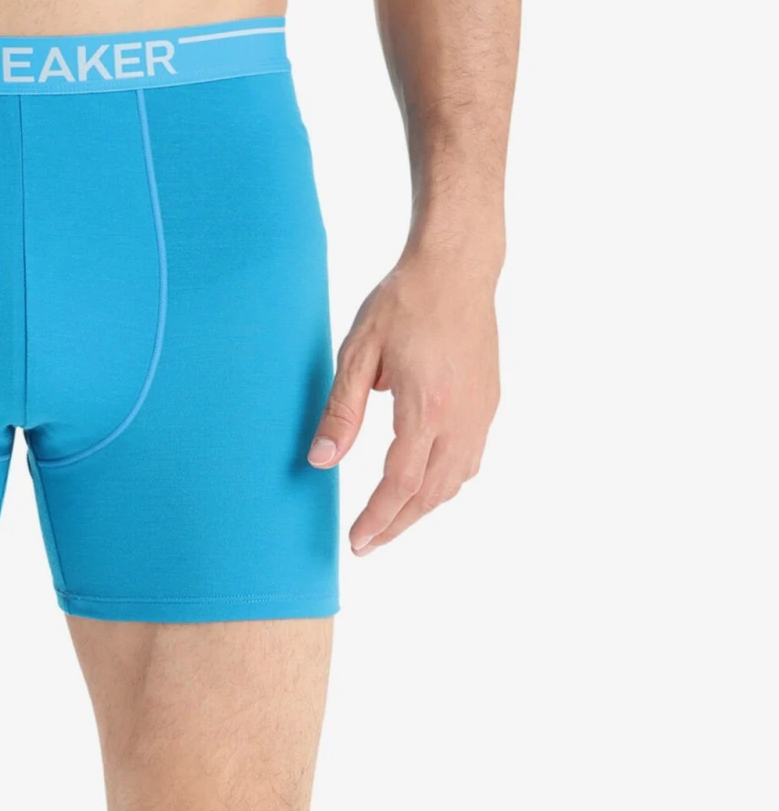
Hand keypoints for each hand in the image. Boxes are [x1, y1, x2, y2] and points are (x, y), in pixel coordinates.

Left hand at [307, 255, 499, 554]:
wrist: (458, 266)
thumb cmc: (404, 301)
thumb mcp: (358, 353)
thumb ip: (341, 412)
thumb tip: (321, 462)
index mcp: (426, 407)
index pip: (401, 483)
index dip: (378, 518)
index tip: (357, 541)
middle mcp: (460, 416)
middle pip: (430, 494)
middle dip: (397, 524)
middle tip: (368, 544)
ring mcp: (480, 411)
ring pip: (454, 482)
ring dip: (421, 508)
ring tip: (390, 522)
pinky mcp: (488, 402)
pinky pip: (469, 460)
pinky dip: (444, 484)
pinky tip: (423, 487)